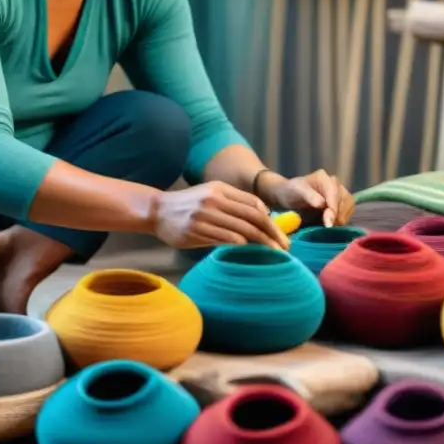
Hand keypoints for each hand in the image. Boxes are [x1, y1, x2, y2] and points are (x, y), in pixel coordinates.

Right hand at [150, 181, 290, 250]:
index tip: (281, 234)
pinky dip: (241, 245)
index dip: (272, 220)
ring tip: (274, 253)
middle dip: (273, 233)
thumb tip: (262, 217)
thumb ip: (233, 204)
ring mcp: (205, 214)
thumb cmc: (188, 206)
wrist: (157, 211)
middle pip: (253, 216)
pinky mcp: (196, 229)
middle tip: (286, 247)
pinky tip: (250, 251)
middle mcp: (215, 199)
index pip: (254, 203)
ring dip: (262, 243)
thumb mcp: (210, 196)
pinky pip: (225, 238)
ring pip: (242, 229)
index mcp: (220, 189)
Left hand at [257, 169, 354, 227]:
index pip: (334, 196)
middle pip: (345, 201)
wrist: (288, 195)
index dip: (333, 211)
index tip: (329, 225)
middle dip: (337, 216)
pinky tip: (331, 224)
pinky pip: (347, 212)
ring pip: (348, 207)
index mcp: (324, 178)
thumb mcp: (296, 192)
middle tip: (327, 228)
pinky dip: (341, 219)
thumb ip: (309, 196)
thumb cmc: (290, 192)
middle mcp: (335, 183)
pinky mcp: (342, 202)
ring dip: (341, 218)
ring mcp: (340, 192)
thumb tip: (322, 204)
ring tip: (328, 226)